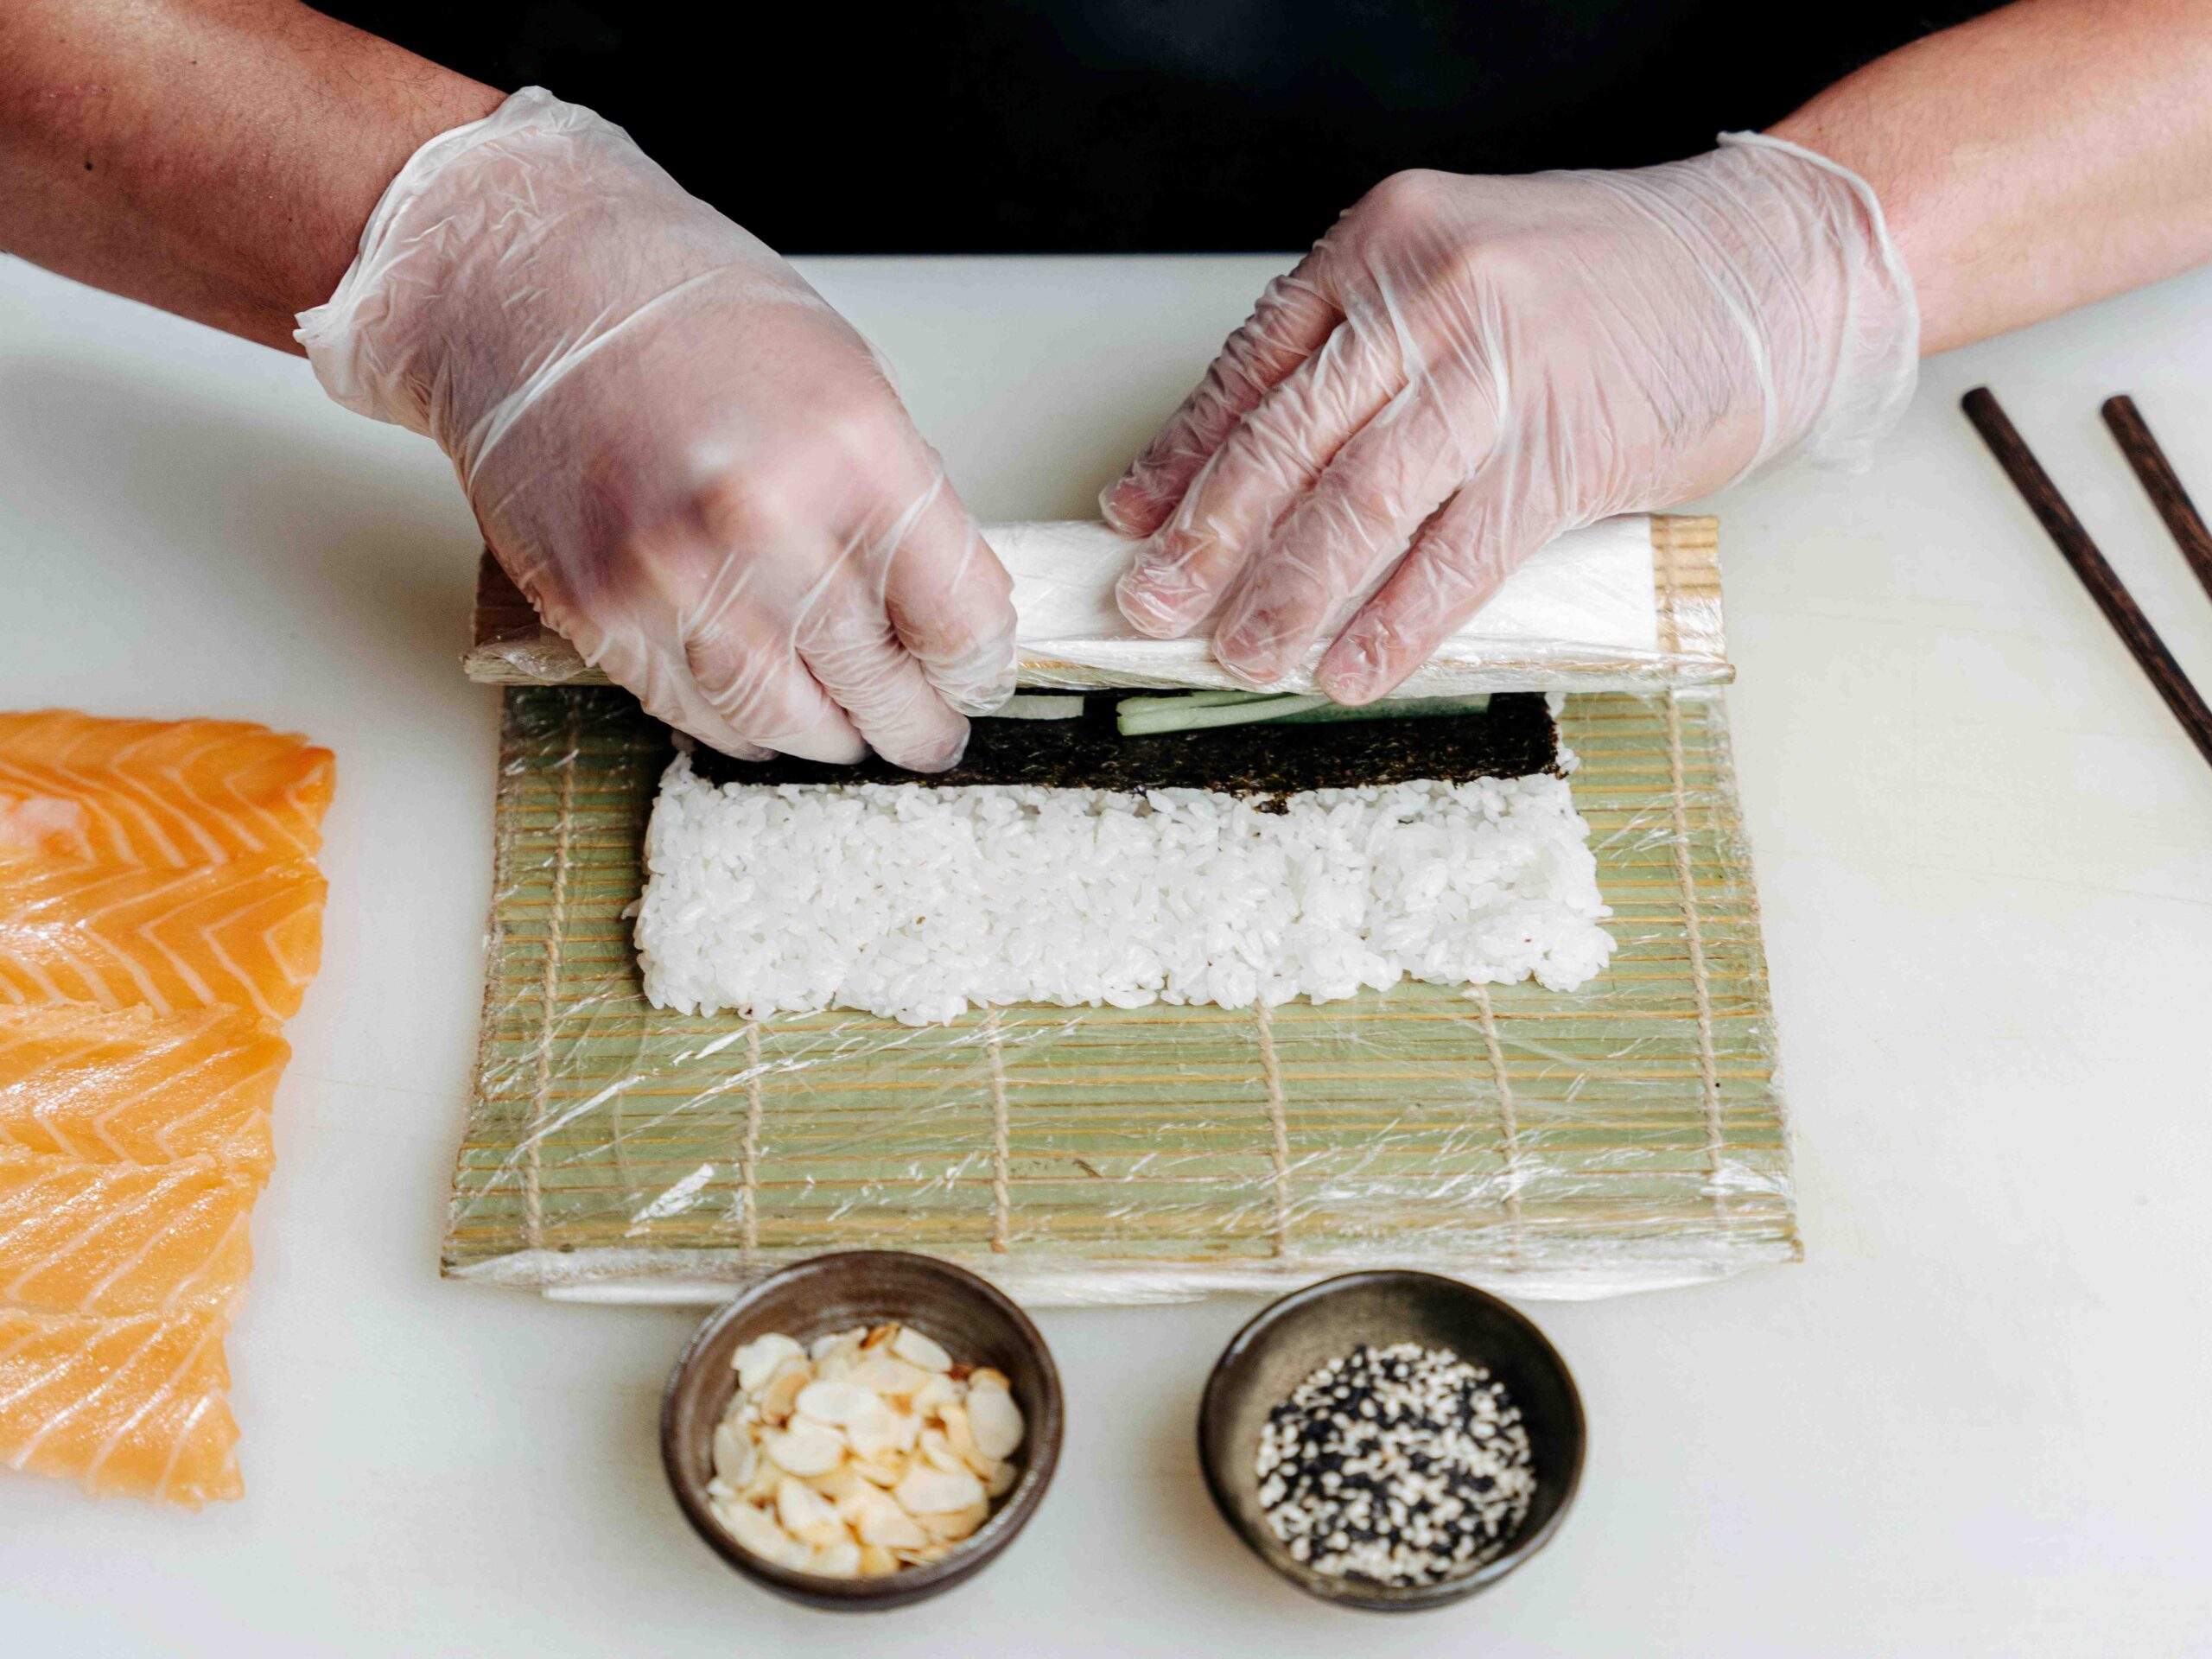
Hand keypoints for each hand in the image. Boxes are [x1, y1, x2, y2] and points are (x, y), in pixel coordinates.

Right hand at [297, 90, 1014, 768]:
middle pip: (877, 685)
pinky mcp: (596, 610)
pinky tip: (762, 701)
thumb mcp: (845, 378)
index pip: (957, 621)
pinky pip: (693, 708)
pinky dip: (739, 720)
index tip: (975, 681)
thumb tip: (935, 609)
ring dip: (829, 736)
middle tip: (928, 736)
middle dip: (915, 725)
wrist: (522, 277)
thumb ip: (894, 501)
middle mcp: (765, 522)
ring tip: (849, 727)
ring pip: (784, 720)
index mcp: (854, 452)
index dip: (977, 669)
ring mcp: (672, 576)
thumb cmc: (686, 307)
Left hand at [1102, 136, 1917, 701]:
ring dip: (1288, 595)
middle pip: (1287, 439)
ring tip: (1243, 655)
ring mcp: (1499, 369)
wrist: (1766, 266)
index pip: (1253, 365)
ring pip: (1358, 504)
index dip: (1183, 457)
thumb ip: (1360, 356)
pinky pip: (1458, 554)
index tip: (1133, 523)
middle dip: (1207, 540)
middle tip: (1154, 608)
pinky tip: (1353, 668)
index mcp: (1385, 243)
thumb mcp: (1458, 279)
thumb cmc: (1606, 284)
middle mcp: (1432, 294)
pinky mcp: (1565, 446)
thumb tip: (1245, 465)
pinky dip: (1396, 622)